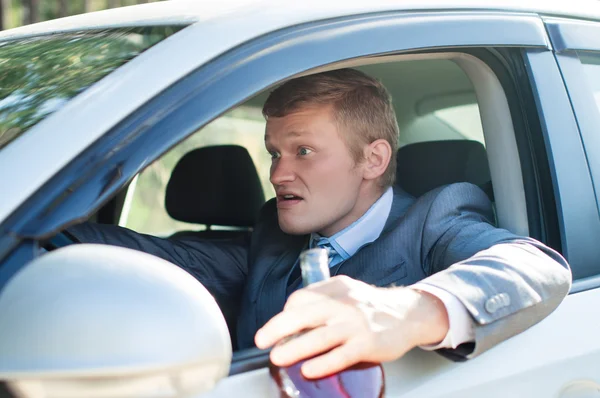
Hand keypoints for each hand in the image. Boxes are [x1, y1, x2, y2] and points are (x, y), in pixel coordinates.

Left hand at [254, 275, 448, 378]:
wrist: (409, 313)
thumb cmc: (371, 306)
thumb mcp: (346, 292)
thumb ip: (322, 299)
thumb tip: (291, 315)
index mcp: (335, 288)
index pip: (301, 298)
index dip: (285, 314)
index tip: (278, 329)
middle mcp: (343, 304)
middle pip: (304, 313)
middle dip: (278, 327)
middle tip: (262, 340)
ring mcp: (356, 324)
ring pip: (319, 336)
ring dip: (295, 348)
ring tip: (278, 357)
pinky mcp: (368, 344)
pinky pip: (341, 355)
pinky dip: (323, 363)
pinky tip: (309, 370)